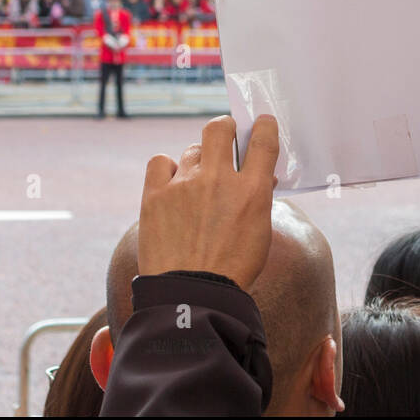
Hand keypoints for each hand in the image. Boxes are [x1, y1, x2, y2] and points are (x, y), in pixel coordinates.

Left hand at [137, 114, 279, 288]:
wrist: (191, 296)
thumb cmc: (232, 270)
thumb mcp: (260, 234)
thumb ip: (259, 200)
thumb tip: (261, 179)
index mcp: (251, 190)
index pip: (264, 140)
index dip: (264, 126)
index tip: (262, 123)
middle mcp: (218, 180)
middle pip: (220, 128)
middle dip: (225, 128)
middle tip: (225, 136)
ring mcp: (184, 185)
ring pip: (192, 149)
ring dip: (198, 160)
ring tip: (197, 181)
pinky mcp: (155, 195)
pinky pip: (160, 161)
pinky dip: (166, 168)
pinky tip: (171, 182)